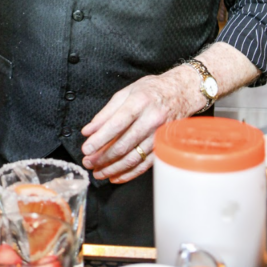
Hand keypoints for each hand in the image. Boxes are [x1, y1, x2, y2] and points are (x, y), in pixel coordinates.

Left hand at [80, 67, 203, 183]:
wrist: (180, 93)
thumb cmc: (151, 91)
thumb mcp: (126, 93)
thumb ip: (105, 113)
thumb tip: (88, 130)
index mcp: (139, 102)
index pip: (116, 124)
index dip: (100, 139)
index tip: (86, 149)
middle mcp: (151, 120)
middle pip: (124, 144)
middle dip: (102, 157)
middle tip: (88, 163)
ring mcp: (159, 135)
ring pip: (134, 158)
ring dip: (113, 168)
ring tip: (98, 172)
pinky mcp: (163, 146)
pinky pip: (145, 164)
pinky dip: (129, 173)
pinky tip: (116, 176)